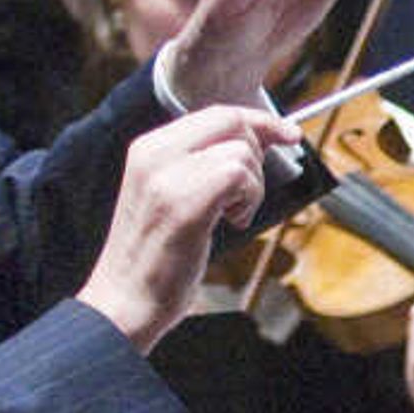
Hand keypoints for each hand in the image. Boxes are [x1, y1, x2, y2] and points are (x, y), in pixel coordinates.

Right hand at [77, 101, 292, 348]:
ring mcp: (166, 175)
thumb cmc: (157, 257)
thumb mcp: (174, 194)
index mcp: (149, 148)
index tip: (288, 133)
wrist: (125, 299)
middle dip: (258, 154)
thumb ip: (206, 163)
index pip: (216, 113)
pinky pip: (239, 176)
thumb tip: (259, 141)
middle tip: (248, 193)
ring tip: (228, 215)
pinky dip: (248, 200)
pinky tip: (229, 221)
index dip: (259, 120)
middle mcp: (154, 153)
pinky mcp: (183, 201)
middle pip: (232, 122)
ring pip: (241, 152)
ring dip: (251, 187)